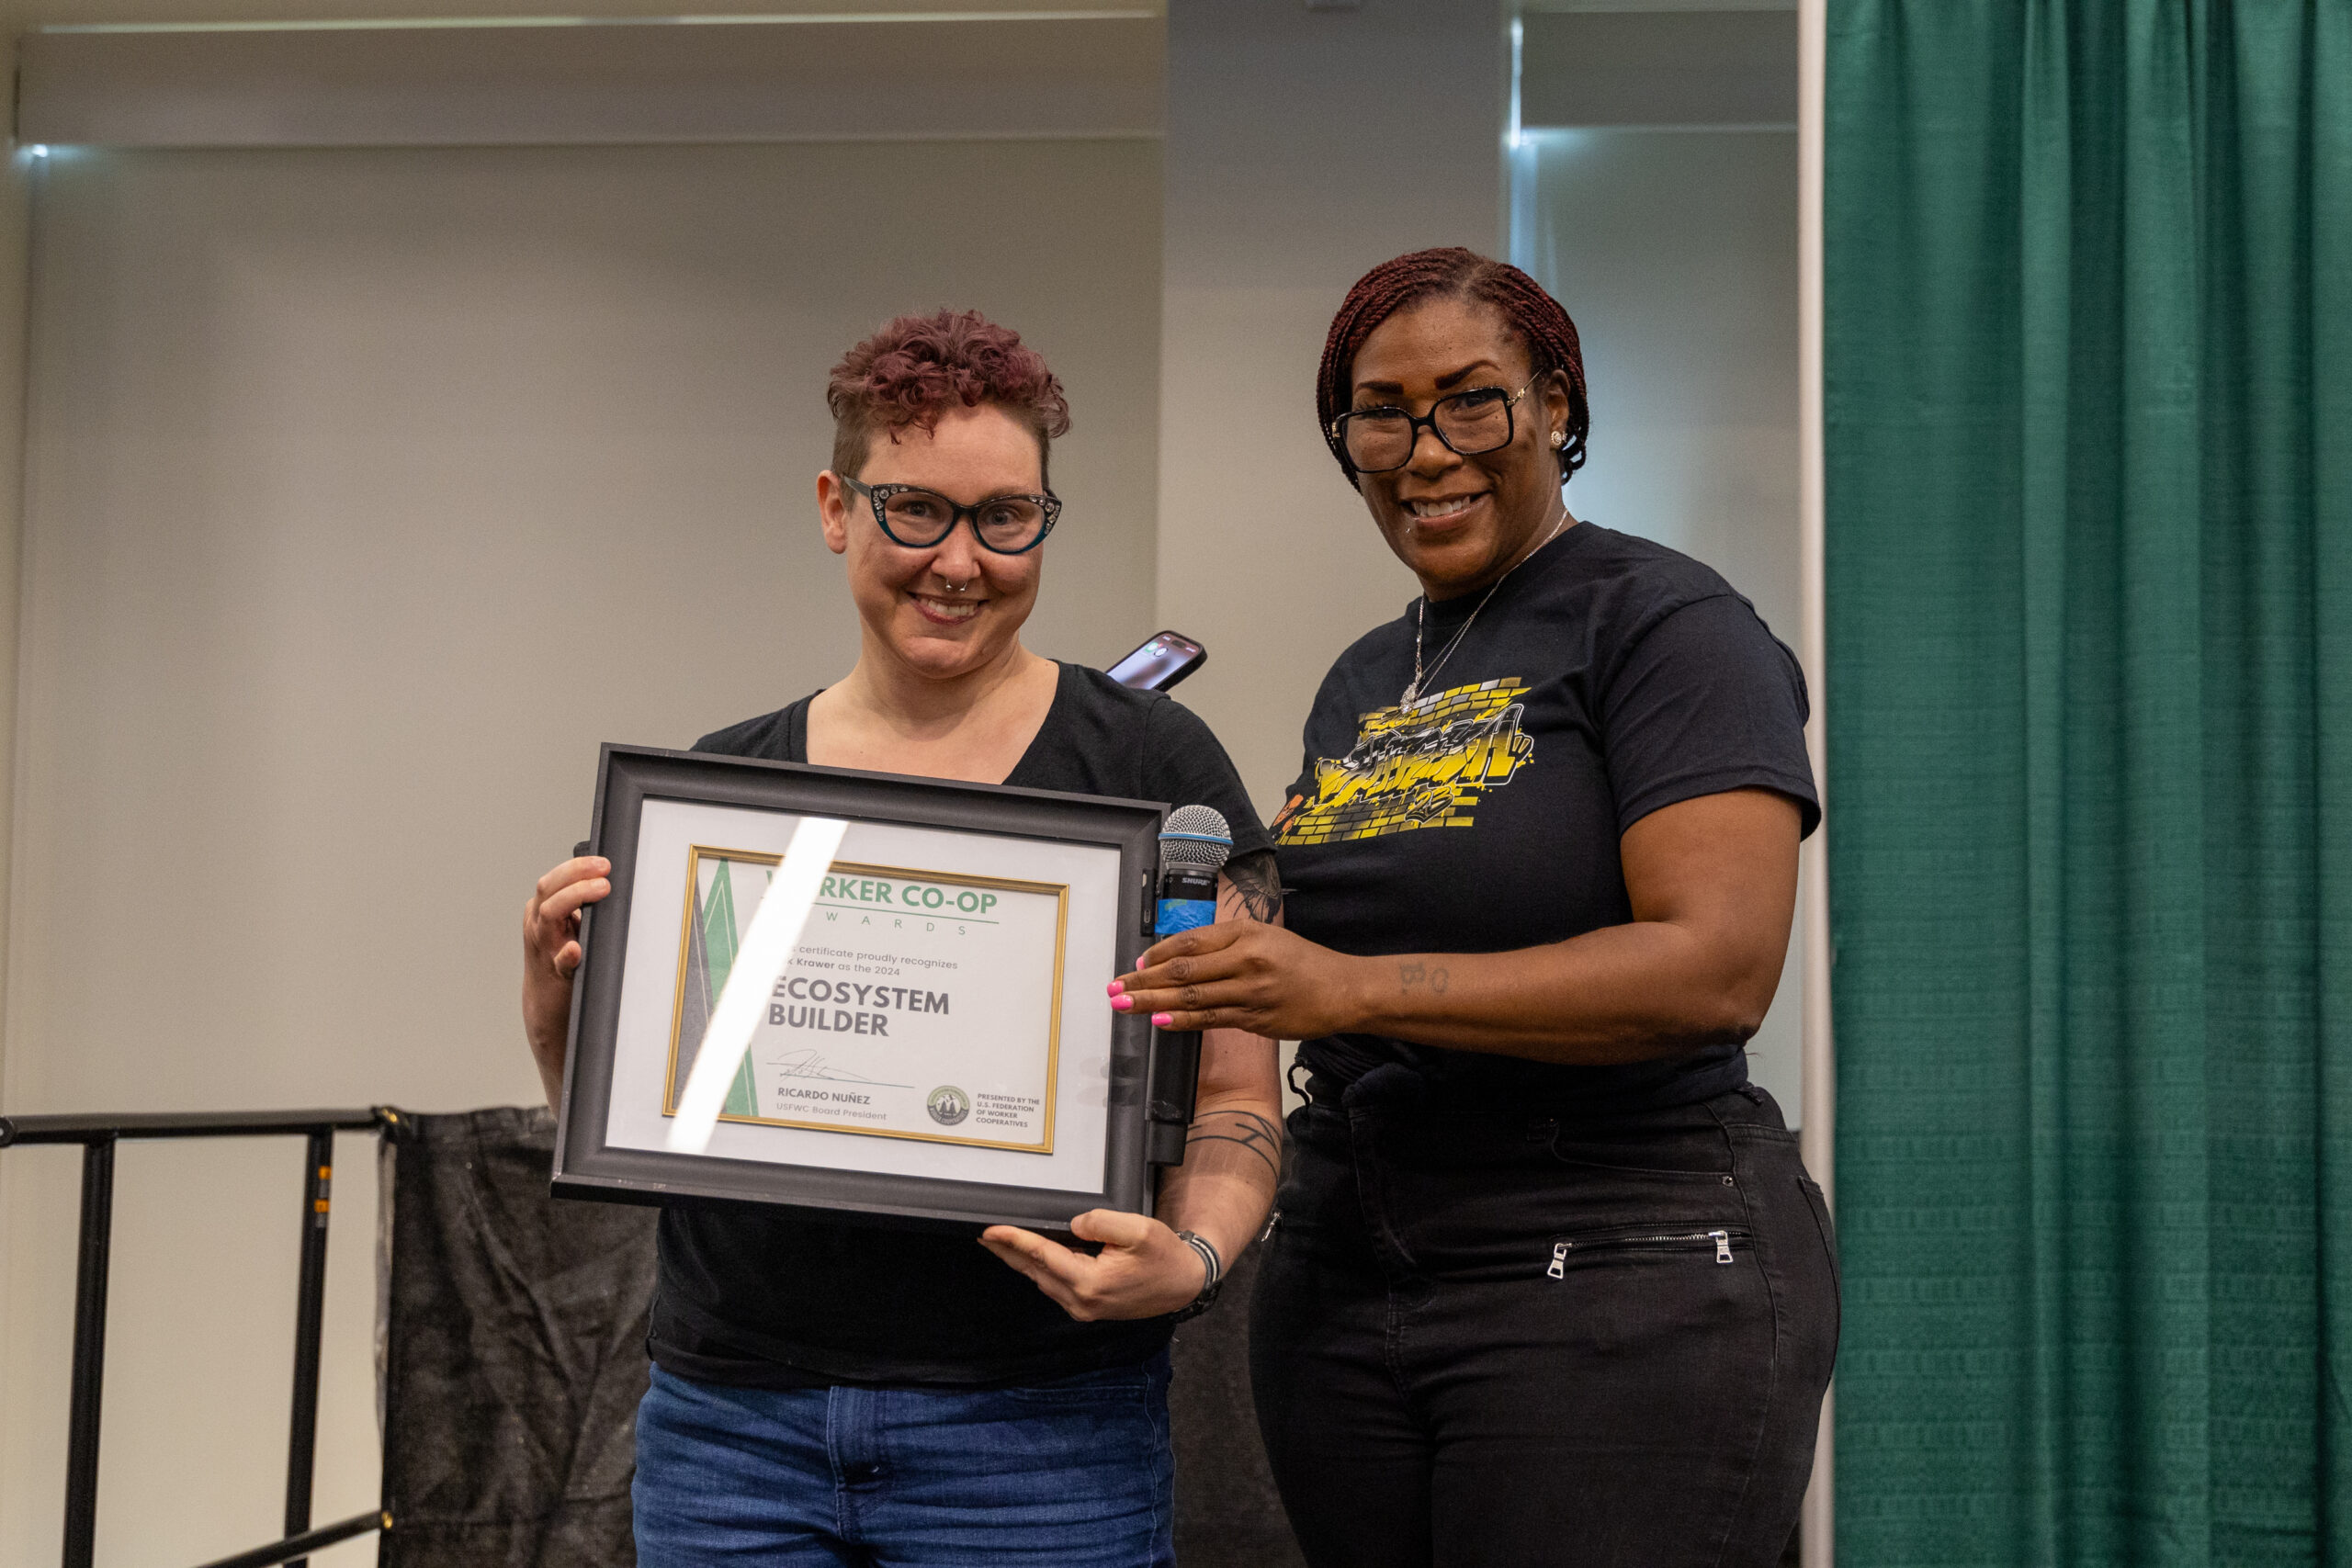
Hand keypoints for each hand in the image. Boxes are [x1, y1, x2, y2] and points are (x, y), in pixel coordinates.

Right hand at [523, 855, 610, 1069]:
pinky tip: (576, 948)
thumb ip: (580, 907)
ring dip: (575, 898)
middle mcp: (538, 925)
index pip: (555, 879)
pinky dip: (567, 954)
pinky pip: (560, 961)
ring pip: (549, 914)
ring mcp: (544, 948)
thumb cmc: (561, 961)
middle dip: (577, 875)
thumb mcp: (566, 929)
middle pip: (550, 889)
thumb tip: (609, 882)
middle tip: (605, 872)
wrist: (548, 1006)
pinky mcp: (556, 972)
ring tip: (601, 890)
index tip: (603, 863)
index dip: (577, 867)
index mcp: (541, 911)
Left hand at [978, 1210, 1207, 1321]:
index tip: (990, 1230)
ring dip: (1021, 1261)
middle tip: (984, 1235)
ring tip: (1002, 1242)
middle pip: (1034, 1271)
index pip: (1042, 1255)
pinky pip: (1055, 1285)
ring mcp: (1083, 1308)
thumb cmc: (1164, 1256)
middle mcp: (1081, 1300)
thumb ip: (1101, 1223)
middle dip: (1007, 1252)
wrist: (1184, 1284)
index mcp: (1090, 1282)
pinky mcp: (1088, 1307)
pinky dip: (1040, 1268)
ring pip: (1042, 1280)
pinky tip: (1033, 1256)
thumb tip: (1072, 1225)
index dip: (1013, 1240)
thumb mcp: (1138, 1230)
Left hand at [1108, 921, 1364, 1040]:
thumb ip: (1226, 945)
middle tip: (1115, 988)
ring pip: (1192, 996)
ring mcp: (1251, 991)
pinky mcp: (1257, 1019)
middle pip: (1183, 970)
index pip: (1190, 943)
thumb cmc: (1303, 963)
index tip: (1135, 965)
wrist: (1343, 990)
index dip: (1157, 955)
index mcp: (1245, 933)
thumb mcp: (1266, 938)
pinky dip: (1183, 1019)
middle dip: (1143, 980)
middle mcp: (1246, 959)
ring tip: (1126, 1005)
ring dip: (1154, 1002)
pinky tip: (1161, 1020)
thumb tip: (1181, 959)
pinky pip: (1212, 1019)